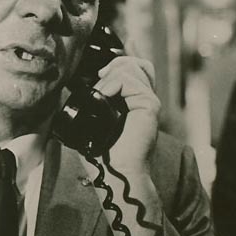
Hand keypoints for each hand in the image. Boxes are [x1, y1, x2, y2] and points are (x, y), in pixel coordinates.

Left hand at [93, 55, 159, 174]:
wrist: (116, 172)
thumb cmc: (104, 153)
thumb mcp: (95, 120)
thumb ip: (97, 100)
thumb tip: (85, 82)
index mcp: (135, 102)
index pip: (135, 69)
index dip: (117, 63)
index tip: (100, 75)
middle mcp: (144, 100)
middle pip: (136, 63)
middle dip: (115, 64)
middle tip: (101, 78)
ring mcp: (149, 101)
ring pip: (132, 67)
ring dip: (111, 76)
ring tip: (102, 92)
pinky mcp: (150, 105)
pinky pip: (130, 80)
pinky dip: (113, 83)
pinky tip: (104, 95)